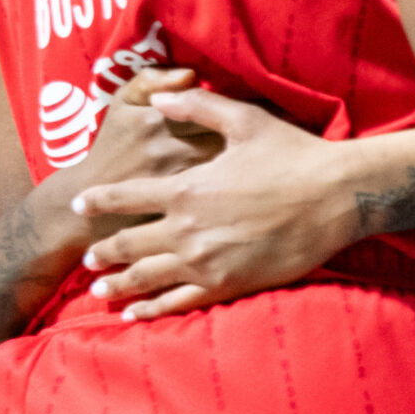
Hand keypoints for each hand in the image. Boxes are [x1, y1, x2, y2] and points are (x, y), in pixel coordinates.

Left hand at [72, 92, 364, 320]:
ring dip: (118, 285)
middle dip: (102, 252)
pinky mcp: (227, 284)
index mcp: (186, 188)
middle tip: (86, 258)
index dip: (98, 202)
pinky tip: (135, 314)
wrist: (335, 198)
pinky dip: (151, 310)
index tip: (79, 205)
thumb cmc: (292, 154)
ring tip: (99, 292)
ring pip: (146, 278)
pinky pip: (178, 303)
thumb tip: (160, 99)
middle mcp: (187, 229)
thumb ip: (196, 108)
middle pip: (128, 245)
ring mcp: (205, 261)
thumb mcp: (244, 120)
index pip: (126, 197)